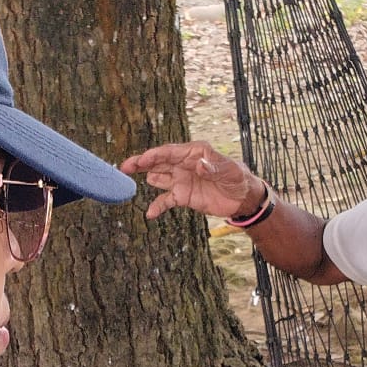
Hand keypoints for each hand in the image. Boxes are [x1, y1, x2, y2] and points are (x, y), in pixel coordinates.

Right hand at [121, 141, 262, 222]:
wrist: (242, 198)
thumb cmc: (237, 177)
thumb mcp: (229, 171)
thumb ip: (213, 167)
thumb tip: (199, 165)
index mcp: (194, 153)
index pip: (170, 152)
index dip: (154, 155)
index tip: (141, 160)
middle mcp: (183, 164)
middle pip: (158, 162)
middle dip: (141, 163)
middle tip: (124, 167)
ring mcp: (181, 180)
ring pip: (158, 177)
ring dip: (146, 178)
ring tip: (128, 183)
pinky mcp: (182, 196)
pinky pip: (165, 201)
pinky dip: (157, 207)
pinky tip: (150, 214)